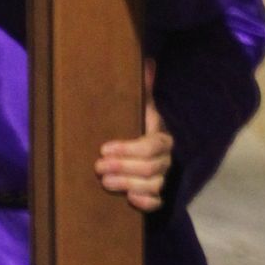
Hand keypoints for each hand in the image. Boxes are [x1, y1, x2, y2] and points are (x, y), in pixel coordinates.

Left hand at [96, 61, 172, 214]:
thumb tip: (148, 61)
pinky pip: (157, 203)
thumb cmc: (140, 129)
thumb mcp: (143, 109)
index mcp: (161, 139)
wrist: (150, 156)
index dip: (128, 149)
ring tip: (104, 182)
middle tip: (98, 167)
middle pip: (150, 167)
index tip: (104, 148)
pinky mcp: (157, 196)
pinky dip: (145, 202)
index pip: (150, 145)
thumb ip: (144, 89)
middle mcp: (165, 160)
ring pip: (152, 185)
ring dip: (128, 184)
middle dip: (123, 167)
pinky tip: (129, 200)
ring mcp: (162, 179)